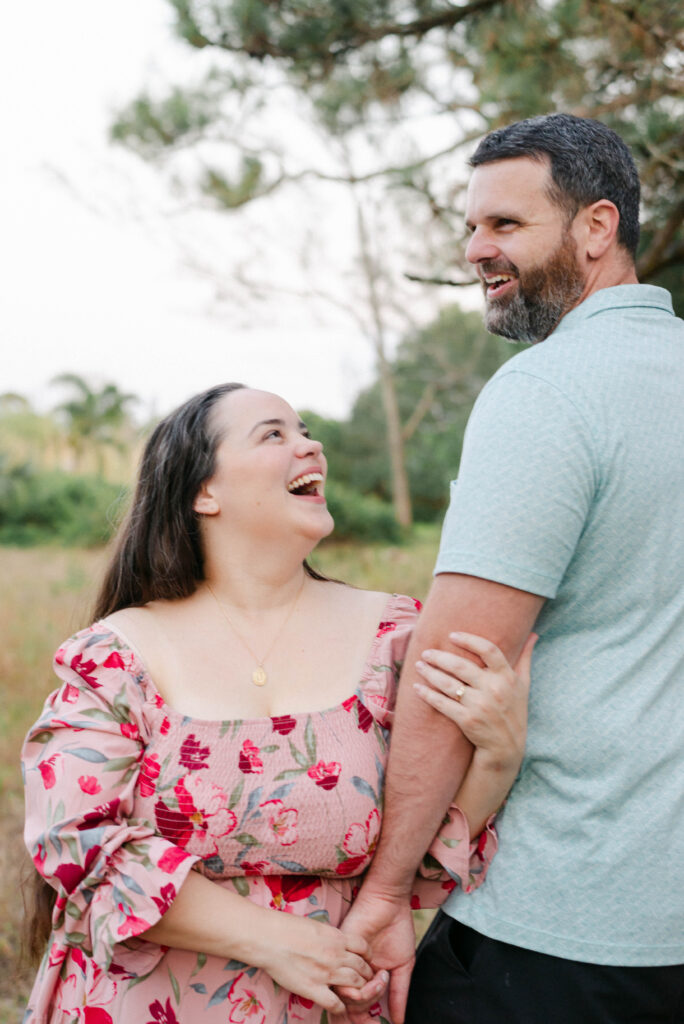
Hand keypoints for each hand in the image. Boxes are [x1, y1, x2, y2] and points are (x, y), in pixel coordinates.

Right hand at [256, 911, 375, 1015]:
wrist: (269, 937)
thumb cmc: (287, 927)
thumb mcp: (316, 926)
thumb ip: (330, 937)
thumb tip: (335, 943)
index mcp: (337, 937)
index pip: (364, 947)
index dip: (367, 955)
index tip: (364, 960)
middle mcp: (336, 955)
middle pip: (362, 967)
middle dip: (366, 974)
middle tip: (364, 979)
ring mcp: (326, 973)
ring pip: (355, 985)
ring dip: (358, 989)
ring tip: (356, 992)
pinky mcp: (313, 989)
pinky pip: (335, 1004)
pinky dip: (341, 1007)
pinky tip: (339, 1006)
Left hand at [336, 891, 415, 1023]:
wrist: (389, 904)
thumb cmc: (397, 929)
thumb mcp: (402, 966)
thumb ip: (399, 994)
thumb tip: (399, 1021)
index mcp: (365, 977)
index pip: (359, 1008)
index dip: (366, 1021)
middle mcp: (353, 973)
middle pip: (354, 1008)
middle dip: (370, 1007)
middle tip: (384, 984)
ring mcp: (346, 965)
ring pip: (350, 1000)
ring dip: (370, 994)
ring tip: (382, 976)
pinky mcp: (340, 956)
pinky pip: (346, 985)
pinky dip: (363, 988)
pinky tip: (376, 974)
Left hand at [414, 632, 536, 773]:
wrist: (507, 748)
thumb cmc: (514, 711)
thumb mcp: (524, 685)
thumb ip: (525, 658)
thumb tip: (534, 634)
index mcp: (507, 677)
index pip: (489, 650)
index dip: (469, 640)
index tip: (451, 635)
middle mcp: (494, 689)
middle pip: (461, 666)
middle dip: (439, 657)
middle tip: (426, 652)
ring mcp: (480, 705)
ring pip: (448, 684)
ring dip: (430, 673)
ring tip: (419, 665)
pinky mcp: (467, 720)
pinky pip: (442, 703)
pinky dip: (427, 694)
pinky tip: (417, 687)